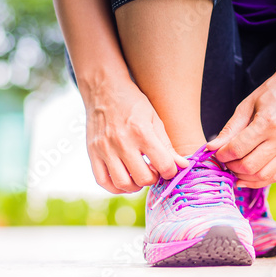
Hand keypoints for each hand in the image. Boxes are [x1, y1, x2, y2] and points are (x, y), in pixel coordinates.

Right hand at [81, 76, 187, 193]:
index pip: (163, 165)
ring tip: (138, 176)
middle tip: (153, 170)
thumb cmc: (132, 103)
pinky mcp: (92, 152)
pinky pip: (103, 181)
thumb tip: (183, 166)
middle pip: (143, 178)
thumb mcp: (155, 119)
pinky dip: (115, 187)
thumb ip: (167, 145)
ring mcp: (104, 149)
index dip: (170, 171)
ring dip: (135, 186)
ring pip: (123, 184)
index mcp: (141, 131)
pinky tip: (124, 180)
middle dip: (153, 179)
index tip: (168, 167)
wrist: (103, 89)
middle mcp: (122, 142)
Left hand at [207, 66, 275, 187]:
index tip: (215, 152)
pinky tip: (244, 177)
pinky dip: (257, 181)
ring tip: (233, 167)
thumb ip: (229, 129)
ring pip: (262, 176)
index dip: (222, 154)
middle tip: (224, 160)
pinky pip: (274, 176)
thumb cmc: (270, 93)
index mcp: (268, 123)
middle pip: (249, 166)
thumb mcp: (245, 106)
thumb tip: (211, 147)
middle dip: (231, 166)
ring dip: (243, 176)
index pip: (238, 149)